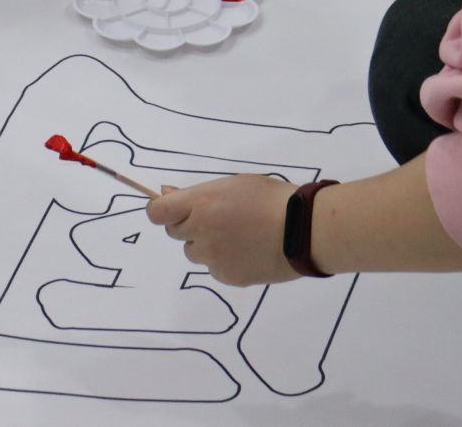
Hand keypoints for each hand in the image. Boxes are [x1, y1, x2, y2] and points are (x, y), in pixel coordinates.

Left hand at [148, 173, 299, 287]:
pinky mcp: (228, 276)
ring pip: (195, 253)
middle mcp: (201, 232)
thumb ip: (198, 193)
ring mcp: (214, 257)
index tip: (171, 209)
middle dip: (189, 226)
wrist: (304, 230)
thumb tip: (167, 193)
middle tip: (217, 219)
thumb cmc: (271, 199)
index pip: (158, 213)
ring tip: (238, 236)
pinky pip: (216, 268)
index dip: (161, 210)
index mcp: (201, 203)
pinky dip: (225, 261)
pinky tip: (248, 252)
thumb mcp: (233, 184)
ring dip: (207, 245)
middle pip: (176, 233)